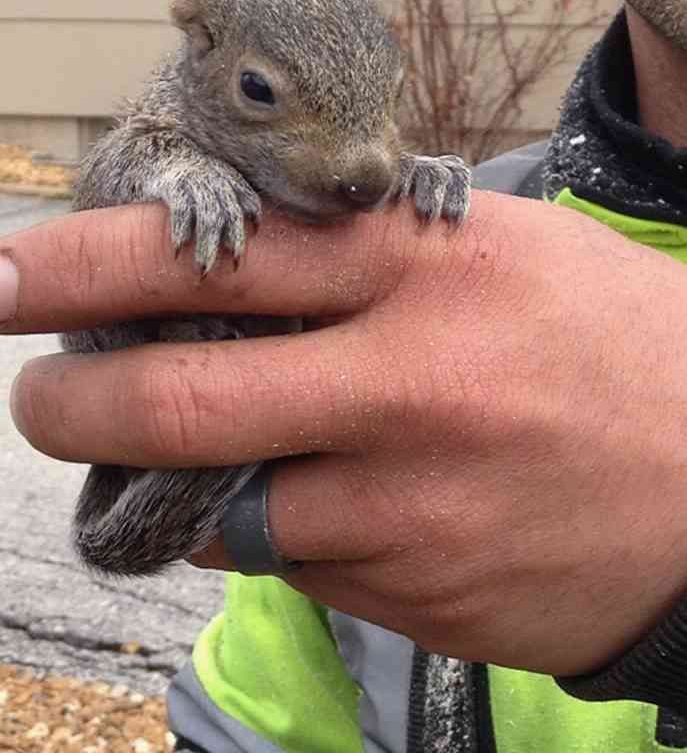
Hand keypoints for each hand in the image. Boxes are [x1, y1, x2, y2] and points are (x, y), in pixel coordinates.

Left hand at [3, 193, 686, 676]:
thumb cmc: (598, 338)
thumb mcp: (494, 252)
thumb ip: (361, 260)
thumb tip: (225, 275)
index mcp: (425, 266)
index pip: (221, 249)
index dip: (91, 259)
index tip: (9, 269)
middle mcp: (408, 382)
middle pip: (183, 396)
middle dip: (75, 402)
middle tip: (36, 398)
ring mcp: (412, 502)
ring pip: (228, 503)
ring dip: (187, 480)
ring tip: (212, 448)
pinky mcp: (420, 591)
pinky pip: (298, 561)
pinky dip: (277, 528)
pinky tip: (329, 497)